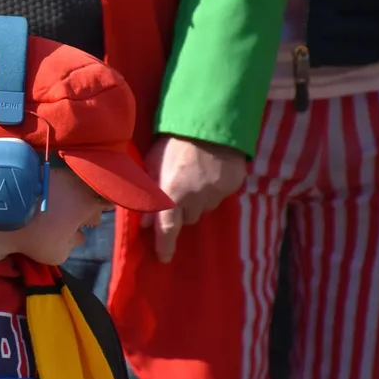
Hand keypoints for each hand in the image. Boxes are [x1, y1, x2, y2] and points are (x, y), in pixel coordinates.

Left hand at [141, 135, 247, 262]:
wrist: (210, 120)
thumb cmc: (173, 141)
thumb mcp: (152, 164)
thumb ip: (148, 193)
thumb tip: (145, 221)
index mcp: (172, 193)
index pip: (167, 228)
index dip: (165, 245)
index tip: (164, 258)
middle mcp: (196, 198)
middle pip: (189, 218)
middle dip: (183, 210)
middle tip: (180, 190)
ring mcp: (217, 192)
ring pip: (206, 207)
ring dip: (200, 199)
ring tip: (196, 176)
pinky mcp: (233, 184)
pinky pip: (222, 195)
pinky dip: (215, 188)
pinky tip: (211, 170)